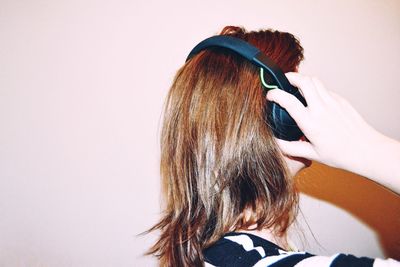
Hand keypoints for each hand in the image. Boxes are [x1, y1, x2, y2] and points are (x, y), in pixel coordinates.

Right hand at [266, 72, 380, 171]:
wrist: (365, 149)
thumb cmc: (340, 154)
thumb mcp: (311, 154)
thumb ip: (289, 147)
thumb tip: (275, 142)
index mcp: (310, 122)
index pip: (288, 100)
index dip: (275, 94)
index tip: (270, 94)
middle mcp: (320, 108)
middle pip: (303, 81)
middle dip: (290, 77)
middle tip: (283, 80)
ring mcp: (332, 102)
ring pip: (315, 80)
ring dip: (303, 79)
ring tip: (296, 85)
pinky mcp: (341, 100)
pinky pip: (325, 89)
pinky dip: (315, 89)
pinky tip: (313, 98)